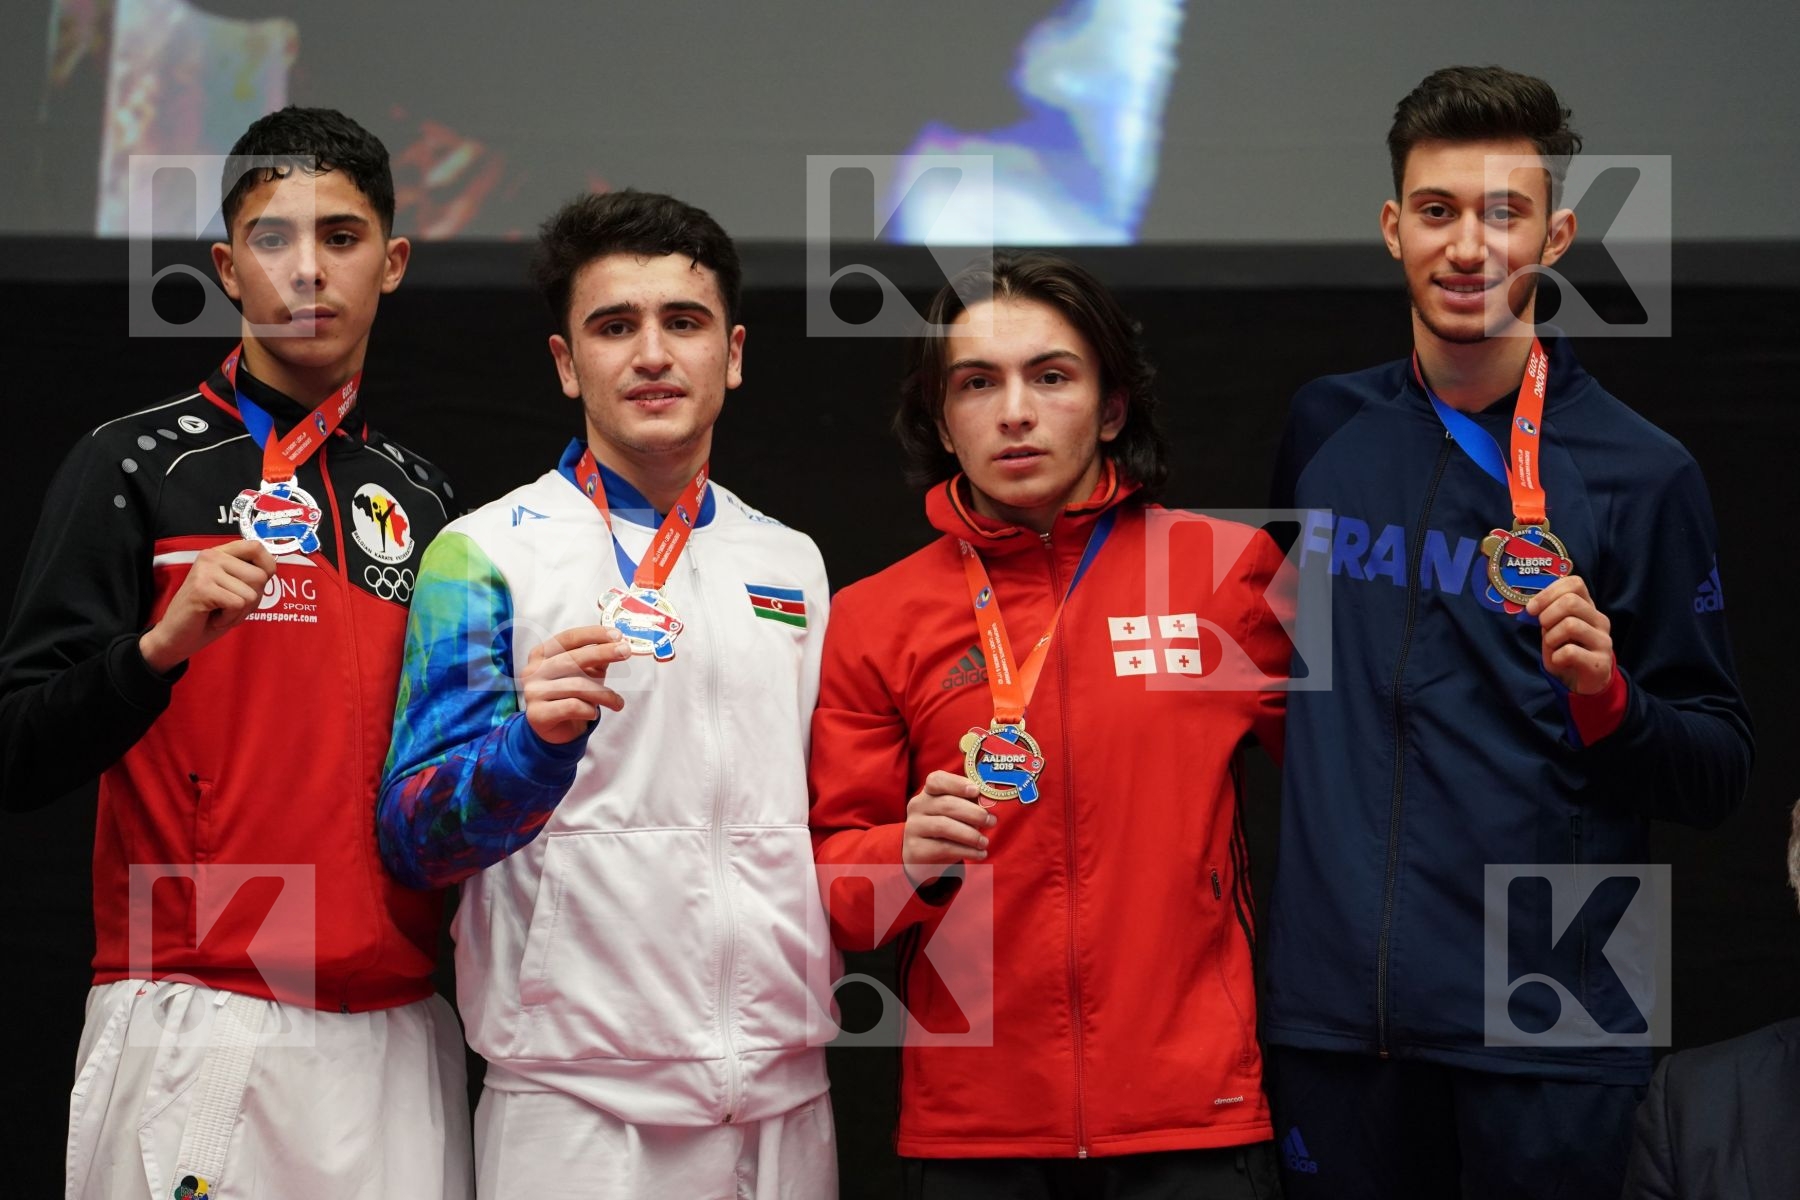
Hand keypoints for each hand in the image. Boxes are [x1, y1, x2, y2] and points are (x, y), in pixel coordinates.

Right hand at [138, 539, 277, 673]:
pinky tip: (212, 617)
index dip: (268, 566)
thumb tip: (271, 568)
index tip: (257, 584)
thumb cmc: (209, 614)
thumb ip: (250, 576)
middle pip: (260, 576)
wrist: (176, 636)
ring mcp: (205, 570)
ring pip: (251, 594)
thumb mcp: (234, 589)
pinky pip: (238, 605)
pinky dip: (230, 618)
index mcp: (220, 553)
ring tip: (219, 612)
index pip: (256, 547)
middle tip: (229, 606)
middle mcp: (211, 556)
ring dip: (240, 612)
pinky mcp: (202, 588)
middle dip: (253, 600)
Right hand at [522, 624, 631, 743]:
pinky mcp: (537, 714)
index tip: (617, 635)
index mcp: (542, 654)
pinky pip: (572, 707)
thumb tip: (618, 643)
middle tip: (625, 652)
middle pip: (572, 658)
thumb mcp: (585, 673)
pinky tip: (594, 714)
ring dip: (603, 694)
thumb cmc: (571, 695)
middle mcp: (533, 671)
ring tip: (617, 702)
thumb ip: (596, 658)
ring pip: (576, 686)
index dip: (593, 634)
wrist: (556, 730)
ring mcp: (533, 692)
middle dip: (602, 653)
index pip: (568, 638)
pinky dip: (589, 710)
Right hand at [902, 770, 996, 885]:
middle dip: (974, 813)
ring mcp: (914, 827)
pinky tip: (980, 854)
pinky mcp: (916, 849)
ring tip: (985, 842)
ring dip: (970, 834)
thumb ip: (971, 802)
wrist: (924, 856)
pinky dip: (966, 851)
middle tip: (991, 821)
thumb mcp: (957, 812)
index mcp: (928, 792)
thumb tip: (989, 799)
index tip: (976, 791)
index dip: (957, 784)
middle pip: (946, 804)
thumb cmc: (947, 828)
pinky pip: (944, 848)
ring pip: (944, 826)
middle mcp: (917, 806)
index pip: (937, 780)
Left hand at [1526, 575, 1614, 694]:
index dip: (1548, 592)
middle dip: (1547, 615)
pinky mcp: (1600, 663)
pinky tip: (1560, 661)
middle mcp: (1599, 620)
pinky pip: (1570, 652)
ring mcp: (1603, 641)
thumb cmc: (1565, 652)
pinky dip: (1556, 657)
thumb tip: (1532, 606)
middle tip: (1543, 630)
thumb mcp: (1553, 629)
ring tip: (1553, 648)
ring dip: (1551, 638)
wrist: (1582, 684)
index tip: (1532, 609)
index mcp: (1588, 608)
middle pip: (1571, 601)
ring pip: (1570, 625)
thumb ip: (1547, 614)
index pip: (1575, 583)